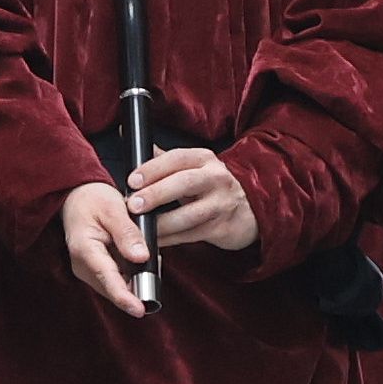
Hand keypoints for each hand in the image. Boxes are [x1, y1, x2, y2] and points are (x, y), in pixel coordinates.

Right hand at [60, 181, 156, 315]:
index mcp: (84, 249)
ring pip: (117, 287)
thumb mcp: (113, 208)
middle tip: (156, 264)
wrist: (77, 197)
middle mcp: (83, 266)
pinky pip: (117, 280)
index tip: (140, 310)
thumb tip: (142, 258)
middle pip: (114, 288)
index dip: (124, 297)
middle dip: (138, 286)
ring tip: (149, 257)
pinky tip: (140, 258)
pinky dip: (132, 274)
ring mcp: (88, 271)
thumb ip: (127, 233)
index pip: (107, 278)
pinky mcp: (96, 272)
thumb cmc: (93, 200)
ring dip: (136, 279)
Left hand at [130, 145, 261, 257]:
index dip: (153, 168)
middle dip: (156, 194)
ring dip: (161, 223)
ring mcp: (221, 204)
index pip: (177, 158)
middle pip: (184, 183)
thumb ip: (165, 159)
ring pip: (189, 214)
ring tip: (141, 227)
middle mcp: (215, 178)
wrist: (250, 209)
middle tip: (133, 205)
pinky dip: (170, 239)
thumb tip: (134, 143)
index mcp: (204, 159)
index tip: (132, 180)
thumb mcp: (194, 167)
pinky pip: (191, 235)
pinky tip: (155, 240)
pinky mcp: (222, 228)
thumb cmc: (213, 187)